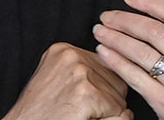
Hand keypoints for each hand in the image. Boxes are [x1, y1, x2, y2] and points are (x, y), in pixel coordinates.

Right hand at [3, 42, 131, 119]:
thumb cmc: (40, 115)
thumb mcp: (59, 84)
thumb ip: (86, 74)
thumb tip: (123, 69)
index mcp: (63, 50)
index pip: (106, 67)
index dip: (101, 91)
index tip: (80, 101)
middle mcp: (71, 55)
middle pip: (116, 80)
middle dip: (107, 101)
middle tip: (78, 110)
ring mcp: (79, 72)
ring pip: (119, 98)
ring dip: (106, 114)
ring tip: (78, 115)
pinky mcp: (85, 93)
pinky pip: (118, 112)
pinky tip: (82, 119)